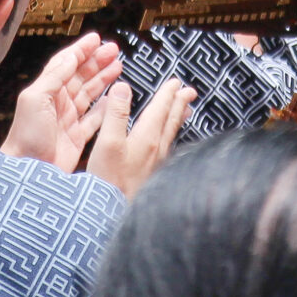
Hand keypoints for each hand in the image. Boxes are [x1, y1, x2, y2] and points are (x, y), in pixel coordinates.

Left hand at [0, 35, 123, 170]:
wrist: (27, 170)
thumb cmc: (26, 136)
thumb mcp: (36, 99)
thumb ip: (54, 77)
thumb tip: (70, 56)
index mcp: (47, 91)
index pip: (65, 64)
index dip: (81, 50)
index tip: (96, 39)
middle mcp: (58, 103)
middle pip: (81, 76)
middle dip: (97, 61)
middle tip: (114, 50)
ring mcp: (68, 120)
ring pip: (90, 94)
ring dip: (103, 79)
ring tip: (118, 66)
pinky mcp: (77, 138)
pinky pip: (95, 118)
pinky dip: (105, 107)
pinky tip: (115, 99)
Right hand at [86, 78, 192, 195]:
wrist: (111, 214)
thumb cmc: (108, 179)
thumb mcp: (107, 142)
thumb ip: (115, 114)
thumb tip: (123, 87)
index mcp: (146, 138)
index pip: (160, 109)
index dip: (167, 94)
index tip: (175, 82)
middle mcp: (157, 149)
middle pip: (170, 121)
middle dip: (179, 104)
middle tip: (189, 91)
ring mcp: (157, 164)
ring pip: (171, 135)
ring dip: (178, 119)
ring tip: (187, 111)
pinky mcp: (153, 175)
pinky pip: (167, 148)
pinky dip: (171, 136)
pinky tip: (170, 141)